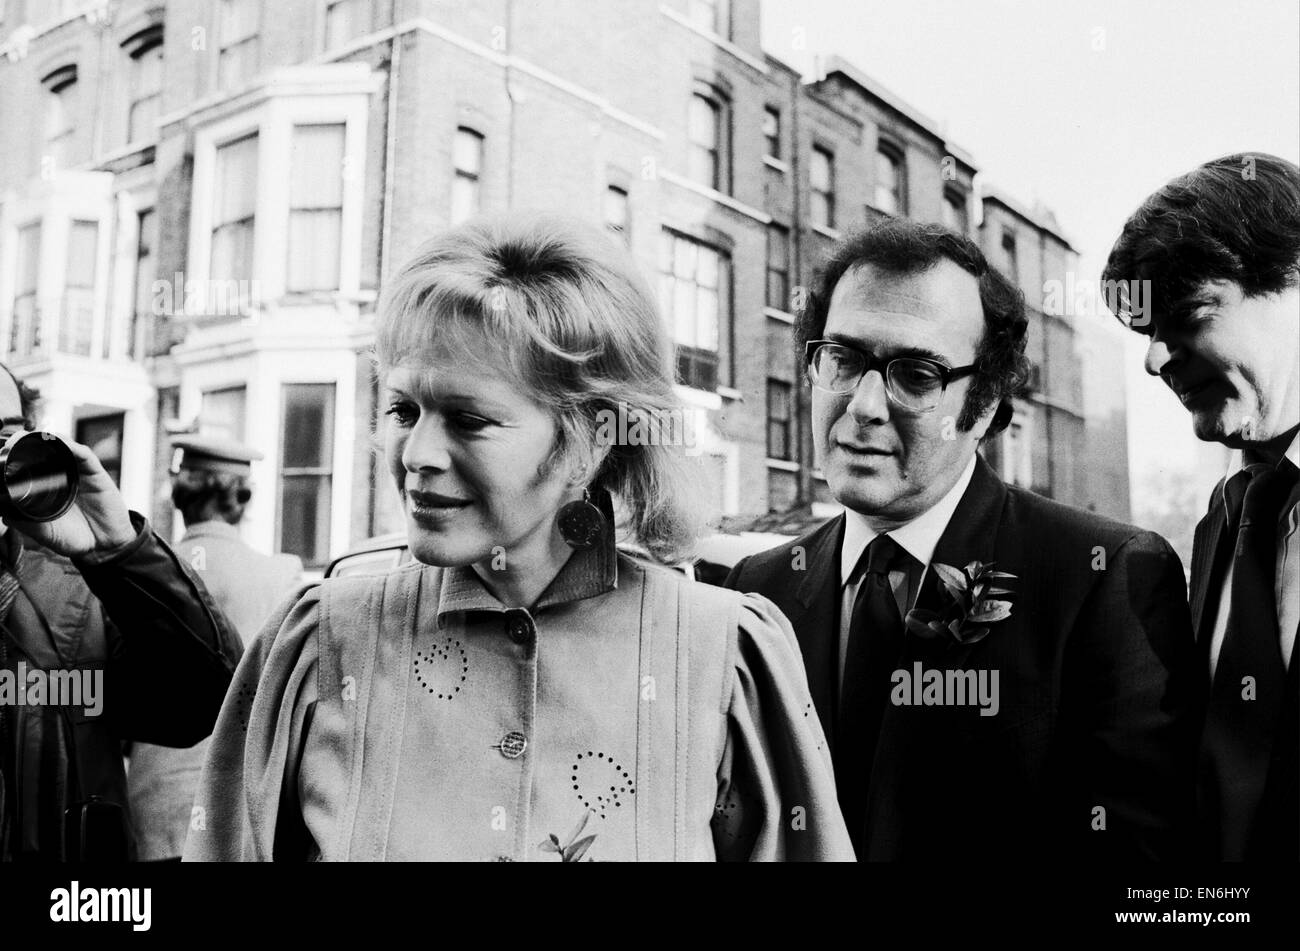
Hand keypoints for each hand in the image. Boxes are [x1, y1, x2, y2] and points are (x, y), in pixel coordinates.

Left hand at [1, 438, 136, 557]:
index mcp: (46, 487)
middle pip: (43, 451)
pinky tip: (60, 443)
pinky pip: (84, 455)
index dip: (14, 457)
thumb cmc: (74, 537)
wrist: (105, 545)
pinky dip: (72, 446)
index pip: (28, 465)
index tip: (0, 457)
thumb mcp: (44, 532)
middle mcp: (61, 475)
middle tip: (10, 445)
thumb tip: (4, 511)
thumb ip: (25, 521)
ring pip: (62, 447)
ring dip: (46, 439)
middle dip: (25, 443)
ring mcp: (78, 472)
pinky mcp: (95, 473)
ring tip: (29, 437)